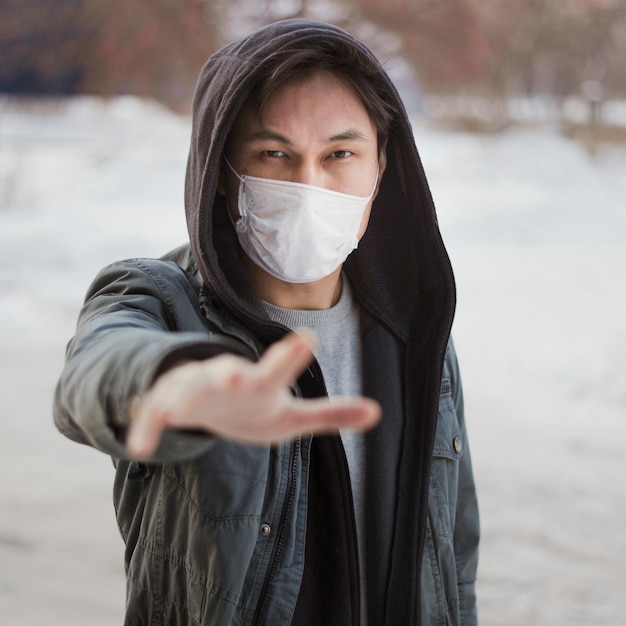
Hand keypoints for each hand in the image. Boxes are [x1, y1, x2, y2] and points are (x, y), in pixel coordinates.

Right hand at [126, 331, 380, 457]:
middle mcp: (229, 380)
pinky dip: (147, 428)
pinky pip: (155, 415)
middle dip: (232, 375)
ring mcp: (197, 391)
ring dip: (184, 394)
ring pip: (189, 388)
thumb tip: (378, 412)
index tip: (307, 338)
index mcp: (261, 383)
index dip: (291, 356)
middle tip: (236, 373)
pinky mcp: (171, 406)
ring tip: (175, 404)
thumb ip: (332, 415)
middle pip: (230, 375)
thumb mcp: (294, 416)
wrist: (209, 400)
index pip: (279, 369)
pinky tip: (140, 448)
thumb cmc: (257, 406)